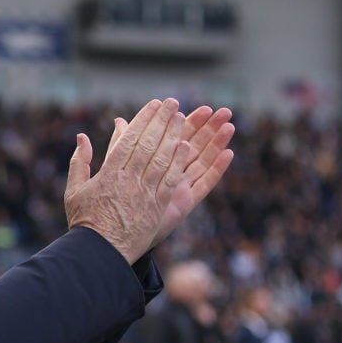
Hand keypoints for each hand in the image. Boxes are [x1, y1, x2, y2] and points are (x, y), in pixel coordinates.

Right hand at [64, 98, 189, 263]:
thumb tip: (81, 137)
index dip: (143, 120)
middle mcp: (128, 180)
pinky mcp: (157, 207)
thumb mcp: (75, 190)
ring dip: (174, 136)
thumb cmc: (85, 221)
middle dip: (161, 121)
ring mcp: (145, 193)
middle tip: (172, 103)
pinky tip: (186, 148)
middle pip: (149, 144)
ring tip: (183, 119)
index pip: (129, 139)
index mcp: (108, 174)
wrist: (100, 252)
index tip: (153, 105)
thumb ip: (79, 162)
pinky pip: (171, 180)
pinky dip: (178, 163)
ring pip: (162, 159)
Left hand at [107, 103, 234, 247]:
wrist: (114, 236)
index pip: (173, 136)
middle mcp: (169, 174)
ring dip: (216, 143)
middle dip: (207, 128)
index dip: (186, 121)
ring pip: (202, 161)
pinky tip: (229, 153)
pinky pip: (204, 184)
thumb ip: (119, 145)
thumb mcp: (112, 169)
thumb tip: (119, 120)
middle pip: (193, 145)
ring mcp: (179, 188)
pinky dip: (217, 169)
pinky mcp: (185, 203)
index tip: (202, 106)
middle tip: (223, 110)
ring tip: (229, 124)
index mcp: (154, 163)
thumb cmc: (111, 202)